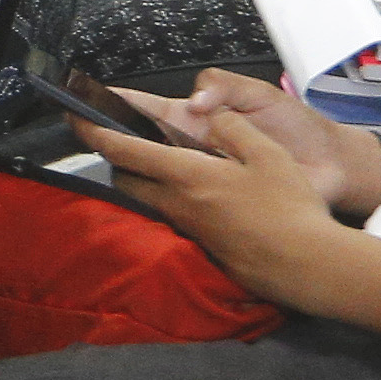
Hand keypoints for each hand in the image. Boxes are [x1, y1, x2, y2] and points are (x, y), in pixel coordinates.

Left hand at [82, 91, 353, 303]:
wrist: (305, 264)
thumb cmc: (289, 207)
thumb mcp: (268, 154)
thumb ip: (234, 128)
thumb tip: (211, 114)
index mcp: (185, 175)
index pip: (124, 150)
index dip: (94, 131)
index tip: (75, 116)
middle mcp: (176, 203)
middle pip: (127, 178)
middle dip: (118, 157)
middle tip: (127, 138)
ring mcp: (187, 228)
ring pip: (148, 198)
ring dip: (144, 179)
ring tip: (164, 161)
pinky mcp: (201, 246)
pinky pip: (172, 216)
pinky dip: (171, 198)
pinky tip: (198, 192)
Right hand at [93, 67, 367, 214]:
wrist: (330, 167)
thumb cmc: (296, 129)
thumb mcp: (259, 95)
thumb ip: (223, 86)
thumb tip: (192, 104)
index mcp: (196, 119)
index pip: (146, 109)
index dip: (114, 104)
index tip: (82, 101)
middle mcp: (189, 148)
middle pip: (138, 143)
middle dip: (107, 137)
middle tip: (76, 134)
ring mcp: (198, 177)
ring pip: (150, 174)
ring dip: (125, 169)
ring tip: (96, 164)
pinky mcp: (211, 205)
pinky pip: (175, 203)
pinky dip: (154, 200)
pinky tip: (136, 199)